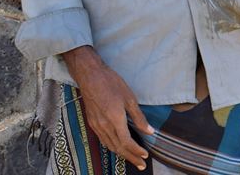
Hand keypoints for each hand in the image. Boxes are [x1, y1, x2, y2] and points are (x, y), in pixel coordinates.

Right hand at [63, 46, 152, 170]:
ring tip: (132, 159)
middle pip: (118, 148)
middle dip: (130, 157)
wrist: (90, 76)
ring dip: (121, 154)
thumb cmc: (111, 83)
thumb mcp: (130, 98)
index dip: (136, 151)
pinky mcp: (92, 122)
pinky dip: (112, 146)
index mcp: (115, 120)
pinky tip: (118, 147)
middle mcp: (104, 126)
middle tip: (140, 164)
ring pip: (109, 145)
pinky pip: (103, 140)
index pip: (126, 143)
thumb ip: (139, 118)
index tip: (145, 156)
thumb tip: (149, 131)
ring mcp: (96, 125)